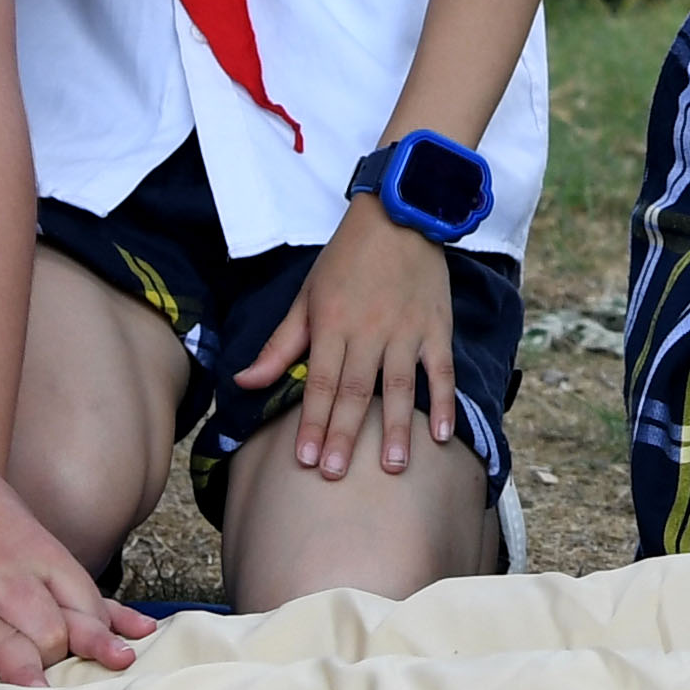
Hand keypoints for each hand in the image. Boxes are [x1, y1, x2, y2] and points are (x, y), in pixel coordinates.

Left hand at [237, 202, 459, 481]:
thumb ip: (280, 345)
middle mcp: (369, 331)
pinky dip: (445, 402)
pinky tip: (442, 436)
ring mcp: (407, 330)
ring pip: (399, 386)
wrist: (400, 216)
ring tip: (393, 467)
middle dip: (344, 435)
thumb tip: (244, 382)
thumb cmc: (346, 259)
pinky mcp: (437, 327)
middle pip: (356, 391)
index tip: (304, 459)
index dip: (311, 422)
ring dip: (396, 428)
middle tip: (336, 474)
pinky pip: (442, 370)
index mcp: (332, 324)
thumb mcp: (306, 296)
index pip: (321, 383)